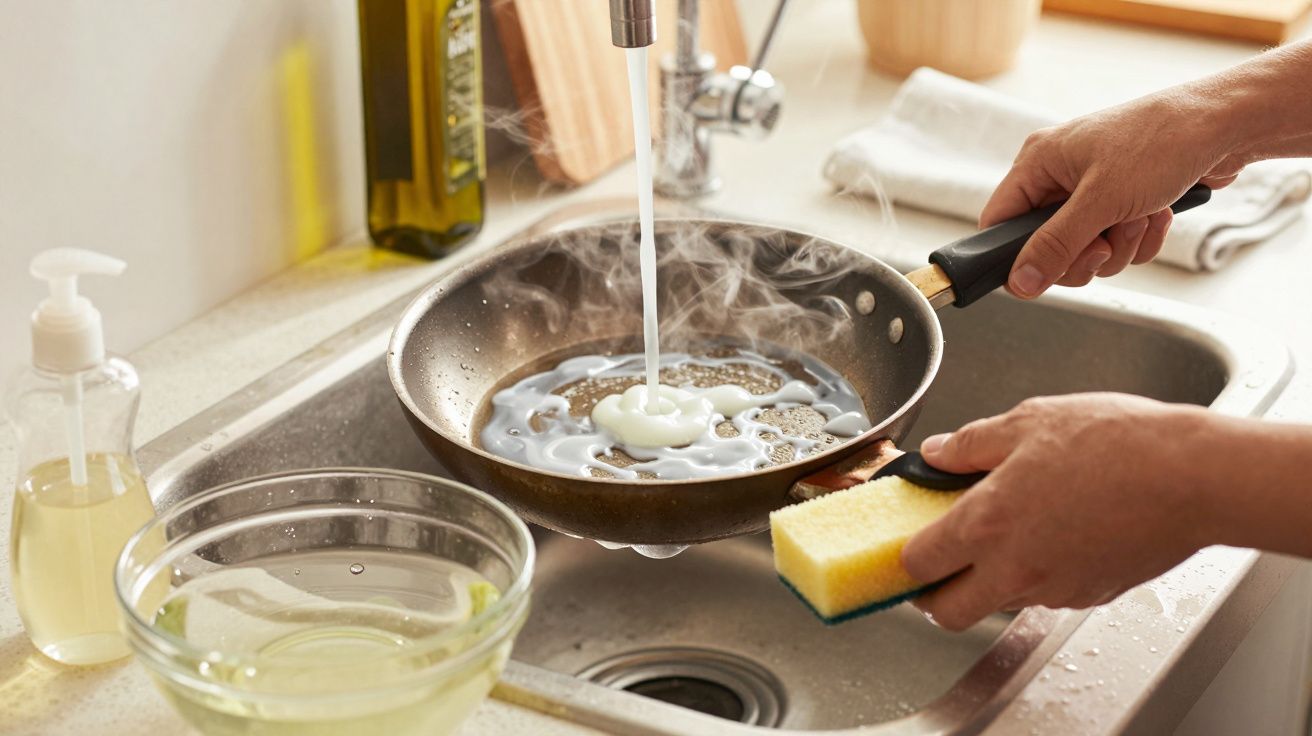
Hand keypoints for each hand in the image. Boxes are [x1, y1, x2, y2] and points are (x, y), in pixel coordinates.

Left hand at [900, 394, 1219, 630]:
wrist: (1193, 477)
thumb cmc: (1117, 444)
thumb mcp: (1028, 422)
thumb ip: (971, 444)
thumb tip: (938, 454)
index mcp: (985, 525)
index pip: (916, 564)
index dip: (903, 555)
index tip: (906, 540)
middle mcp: (1014, 569)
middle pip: (948, 613)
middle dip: (935, 595)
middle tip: (941, 561)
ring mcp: (1054, 589)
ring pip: (999, 603)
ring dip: (990, 579)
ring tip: (1011, 529)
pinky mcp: (1091, 595)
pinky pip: (1047, 594)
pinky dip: (1039, 573)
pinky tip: (1057, 531)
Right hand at [987, 90, 1247, 297]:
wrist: (1227, 124)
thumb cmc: (1162, 141)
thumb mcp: (1101, 201)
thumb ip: (1055, 246)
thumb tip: (1020, 282)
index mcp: (1038, 162)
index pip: (1000, 222)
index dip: (1015, 256)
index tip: (1040, 276)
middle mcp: (1060, 175)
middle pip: (1045, 246)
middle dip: (1084, 253)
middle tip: (1105, 242)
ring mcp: (1093, 188)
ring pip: (1085, 250)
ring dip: (1119, 245)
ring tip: (1142, 215)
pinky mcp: (1123, 199)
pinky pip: (1115, 243)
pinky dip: (1139, 238)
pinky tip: (1157, 214)